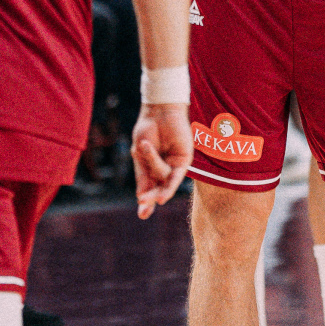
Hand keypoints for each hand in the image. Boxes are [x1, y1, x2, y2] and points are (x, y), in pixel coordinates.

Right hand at [131, 103, 192, 219]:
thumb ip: (143, 175)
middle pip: (159, 189)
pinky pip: (176, 175)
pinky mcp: (185, 160)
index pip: (150, 189)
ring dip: (153, 172)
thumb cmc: (147, 130)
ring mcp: (175, 165)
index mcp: (152, 169)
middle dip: (150, 199)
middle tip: (143, 209)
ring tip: (144, 165)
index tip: (142, 215)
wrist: (158, 110)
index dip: (146, 202)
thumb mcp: (139, 154)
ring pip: (163, 178)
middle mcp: (165, 170)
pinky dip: (169, 186)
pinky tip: (162, 197)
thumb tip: (140, 197)